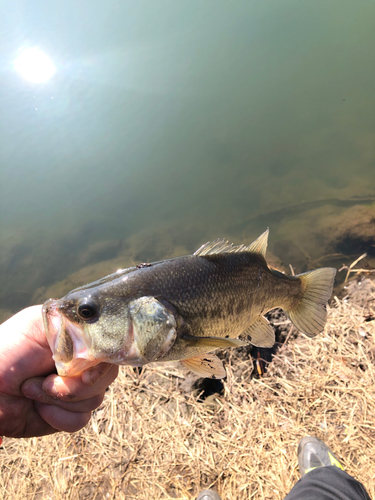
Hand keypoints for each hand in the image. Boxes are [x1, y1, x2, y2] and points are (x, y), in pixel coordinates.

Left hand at [0, 305, 117, 437]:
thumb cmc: (5, 352)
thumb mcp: (39, 325)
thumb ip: (73, 324)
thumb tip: (101, 336)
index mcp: (76, 336)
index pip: (109, 344)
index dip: (100, 361)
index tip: (84, 370)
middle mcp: (80, 361)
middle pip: (107, 375)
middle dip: (75, 384)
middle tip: (46, 379)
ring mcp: (75, 388)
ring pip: (96, 399)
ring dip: (60, 399)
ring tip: (33, 390)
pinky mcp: (67, 413)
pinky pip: (81, 420)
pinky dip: (58, 417)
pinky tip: (38, 409)